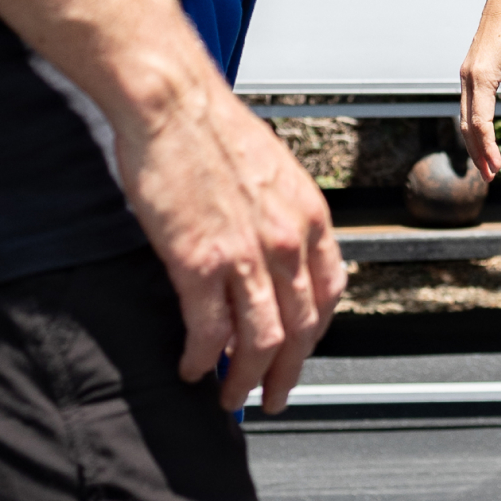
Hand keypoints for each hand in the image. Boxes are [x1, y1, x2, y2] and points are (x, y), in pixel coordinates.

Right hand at [113, 82, 346, 413]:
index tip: (300, 352)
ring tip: (230, 396)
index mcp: (310, 216)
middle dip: (287, 374)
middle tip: (274, 397)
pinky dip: (203, 360)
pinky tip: (192, 367)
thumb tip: (275, 255)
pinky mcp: (199, 262)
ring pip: (261, 342)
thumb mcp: (272, 173)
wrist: (171, 103)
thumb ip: (281, 218)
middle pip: (301, 331)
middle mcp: (288, 240)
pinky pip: (210, 331)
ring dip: (246, 380)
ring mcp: (246, 254)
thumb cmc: (211, 128)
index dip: (314, 335)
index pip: (329, 295)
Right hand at [458, 0, 500, 180]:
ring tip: (486, 163)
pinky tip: (483, 133)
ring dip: (474, 141)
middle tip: (491, 177)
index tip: (497, 168)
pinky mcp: (472, 69)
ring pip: (464, 115)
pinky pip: (468, 104)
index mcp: (480, 77)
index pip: (479, 123)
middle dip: (477, 152)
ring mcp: (467, 73)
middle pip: (466, 124)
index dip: (488, 148)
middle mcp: (468, 77)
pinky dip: (474, 124)